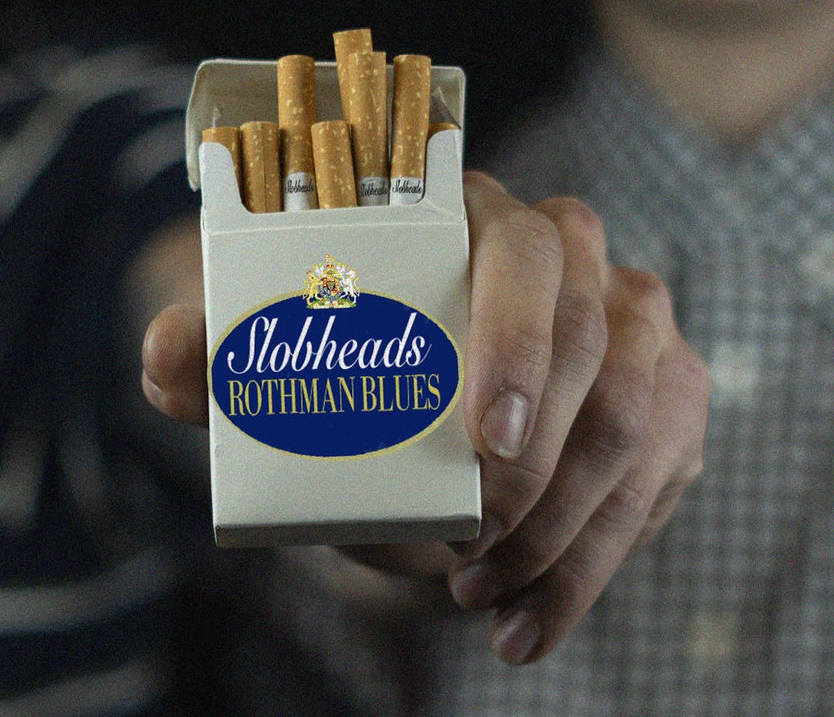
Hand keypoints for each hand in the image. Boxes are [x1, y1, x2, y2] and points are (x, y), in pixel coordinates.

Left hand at [141, 170, 709, 664]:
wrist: (411, 416)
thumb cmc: (349, 374)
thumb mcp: (284, 370)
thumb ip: (218, 361)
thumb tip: (164, 351)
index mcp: (477, 217)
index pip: (525, 251)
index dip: (519, 337)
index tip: (486, 441)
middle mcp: (572, 254)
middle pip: (598, 336)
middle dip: (542, 463)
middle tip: (471, 546)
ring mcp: (634, 318)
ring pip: (641, 415)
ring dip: (569, 525)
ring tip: (481, 588)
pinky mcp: (669, 387)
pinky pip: (667, 470)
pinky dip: (599, 560)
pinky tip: (529, 616)